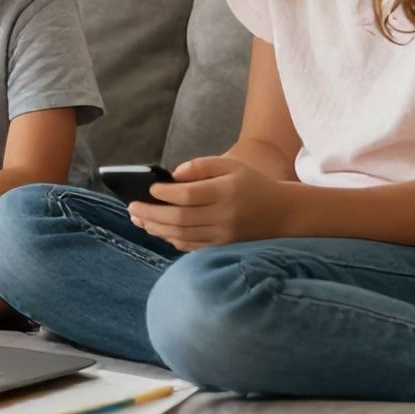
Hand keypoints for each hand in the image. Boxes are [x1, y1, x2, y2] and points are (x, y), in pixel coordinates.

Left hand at [127, 155, 288, 250]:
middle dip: (151, 214)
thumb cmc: (252, 184)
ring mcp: (223, 236)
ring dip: (156, 228)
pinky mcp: (223, 248)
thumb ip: (201, 166)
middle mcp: (224, 216)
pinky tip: (159, 231)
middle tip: (132, 208)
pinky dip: (172, 239)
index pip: (188, 195)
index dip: (165, 193)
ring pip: (182, 235)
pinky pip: (192, 247)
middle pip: (180, 218)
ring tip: (139, 220)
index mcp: (225, 192)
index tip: (150, 189)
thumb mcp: (231, 166)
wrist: (283, 214)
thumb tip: (174, 174)